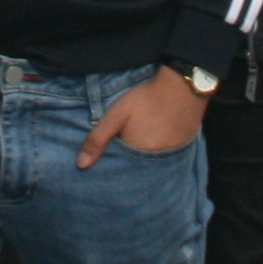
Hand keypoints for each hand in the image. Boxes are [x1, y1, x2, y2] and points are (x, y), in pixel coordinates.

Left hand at [77, 69, 209, 166]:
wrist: (182, 87)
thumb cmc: (146, 99)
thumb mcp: (117, 115)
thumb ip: (98, 139)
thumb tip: (81, 165)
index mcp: (138, 158)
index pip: (120, 176)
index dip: (111, 173)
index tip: (103, 172)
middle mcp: (156, 164)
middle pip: (135, 174)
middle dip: (125, 171)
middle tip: (119, 161)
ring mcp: (170, 159)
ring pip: (150, 168)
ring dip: (141, 165)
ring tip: (134, 154)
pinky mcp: (180, 152)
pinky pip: (163, 162)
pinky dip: (155, 158)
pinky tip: (151, 145)